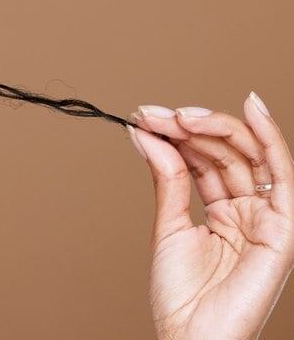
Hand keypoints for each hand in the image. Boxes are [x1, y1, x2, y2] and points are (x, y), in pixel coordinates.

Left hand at [127, 92, 293, 339]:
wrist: (190, 338)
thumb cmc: (180, 295)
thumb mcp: (168, 225)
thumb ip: (167, 177)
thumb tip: (145, 134)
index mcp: (223, 213)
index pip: (203, 160)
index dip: (175, 135)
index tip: (143, 117)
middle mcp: (248, 211)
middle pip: (224, 152)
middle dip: (188, 128)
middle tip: (153, 115)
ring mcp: (267, 217)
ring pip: (248, 155)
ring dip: (213, 127)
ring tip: (177, 116)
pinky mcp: (283, 228)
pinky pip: (283, 174)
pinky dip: (269, 137)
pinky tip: (251, 106)